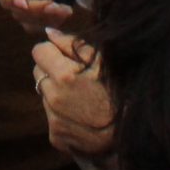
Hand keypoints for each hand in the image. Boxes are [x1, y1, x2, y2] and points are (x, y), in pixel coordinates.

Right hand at [0, 0, 107, 32]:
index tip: (24, 4)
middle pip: (10, 4)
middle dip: (32, 10)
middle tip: (57, 8)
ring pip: (22, 17)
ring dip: (43, 19)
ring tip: (66, 11)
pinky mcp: (37, 5)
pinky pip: (35, 22)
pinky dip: (49, 23)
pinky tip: (65, 13)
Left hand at [33, 30, 113, 158]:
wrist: (132, 131)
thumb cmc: (121, 89)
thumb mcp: (102, 59)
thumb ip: (72, 43)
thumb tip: (49, 33)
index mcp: (64, 75)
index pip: (39, 51)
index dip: (52, 51)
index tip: (64, 57)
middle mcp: (53, 98)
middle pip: (38, 73)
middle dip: (51, 71)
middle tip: (75, 77)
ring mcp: (54, 120)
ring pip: (44, 95)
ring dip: (56, 92)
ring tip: (81, 97)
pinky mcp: (57, 137)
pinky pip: (52, 118)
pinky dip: (61, 115)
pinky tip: (81, 116)